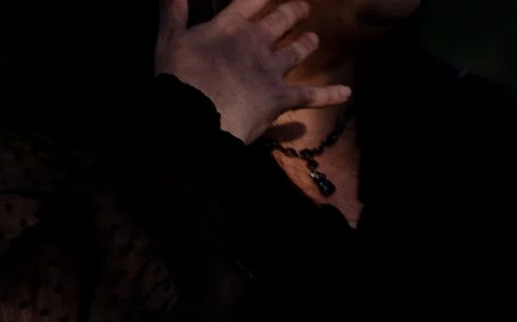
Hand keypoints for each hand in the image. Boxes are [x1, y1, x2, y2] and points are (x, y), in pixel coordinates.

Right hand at [155, 0, 347, 143]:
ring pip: (296, 51)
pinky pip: (311, 95)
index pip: (250, 2)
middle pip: (279, 21)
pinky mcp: (282, 97)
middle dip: (293, 11)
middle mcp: (255, 43)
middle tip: (304, 7)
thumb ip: (173, 10)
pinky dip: (331, 94)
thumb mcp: (168, 39)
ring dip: (307, 43)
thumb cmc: (178, 78)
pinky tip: (348, 93)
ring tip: (315, 38)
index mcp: (228, 27)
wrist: (197, 116)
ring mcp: (271, 69)